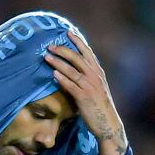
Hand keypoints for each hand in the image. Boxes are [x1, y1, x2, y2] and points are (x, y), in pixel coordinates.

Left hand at [44, 30, 128, 154]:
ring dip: (58, 62)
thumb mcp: (97, 87)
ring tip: (47, 56)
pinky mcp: (84, 97)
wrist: (107, 123)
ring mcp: (89, 86)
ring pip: (72, 70)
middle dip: (63, 50)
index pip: (87, 52)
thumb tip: (74, 68)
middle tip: (51, 45)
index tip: (68, 31)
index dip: (78, 41)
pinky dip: (62, 79)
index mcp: (98, 72)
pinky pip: (71, 85)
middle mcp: (95, 76)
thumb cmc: (100, 106)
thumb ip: (88, 76)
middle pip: (77, 58)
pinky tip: (53, 74)